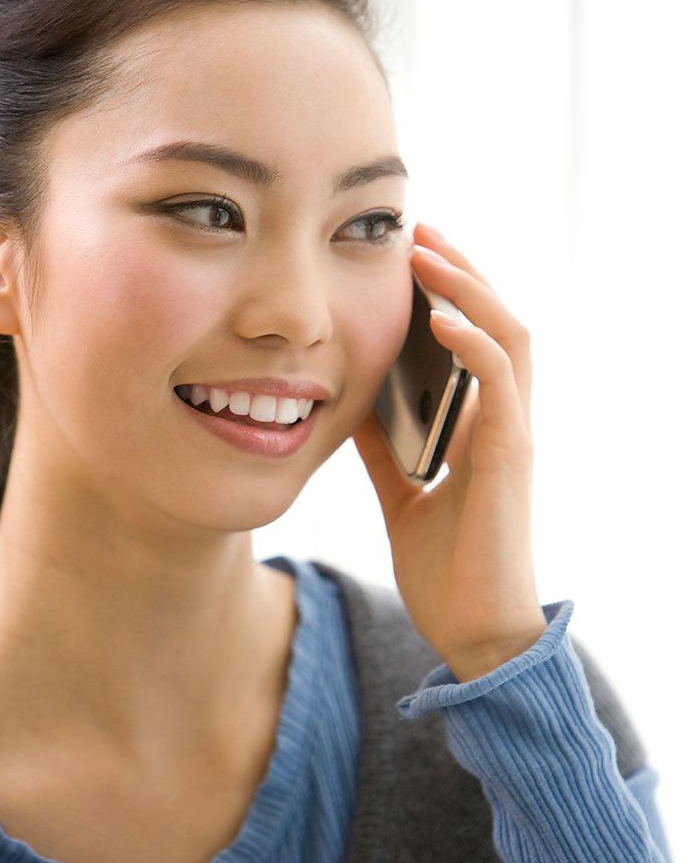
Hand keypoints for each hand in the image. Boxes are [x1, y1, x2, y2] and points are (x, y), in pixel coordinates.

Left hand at [352, 222, 546, 682]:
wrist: (473, 634)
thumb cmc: (444, 569)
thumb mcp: (400, 493)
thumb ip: (385, 447)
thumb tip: (348, 404)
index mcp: (481, 426)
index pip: (475, 337)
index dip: (449, 291)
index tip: (407, 253)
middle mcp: (504, 420)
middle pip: (496, 320)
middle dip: (459, 269)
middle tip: (416, 228)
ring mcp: (513, 434)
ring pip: (508, 335)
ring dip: (469, 287)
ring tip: (426, 251)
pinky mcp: (511, 456)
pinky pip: (500, 382)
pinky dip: (473, 342)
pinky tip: (439, 318)